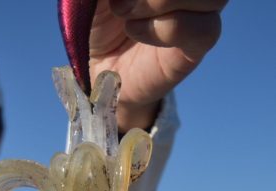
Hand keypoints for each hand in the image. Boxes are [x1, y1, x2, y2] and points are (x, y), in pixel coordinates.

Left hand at [89, 0, 227, 130]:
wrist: (98, 75)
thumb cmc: (99, 29)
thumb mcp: (95, 3)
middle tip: (120, 5)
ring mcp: (198, 16)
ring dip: (160, 1)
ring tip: (126, 16)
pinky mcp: (196, 48)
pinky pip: (204, 30)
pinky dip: (168, 27)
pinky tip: (134, 31)